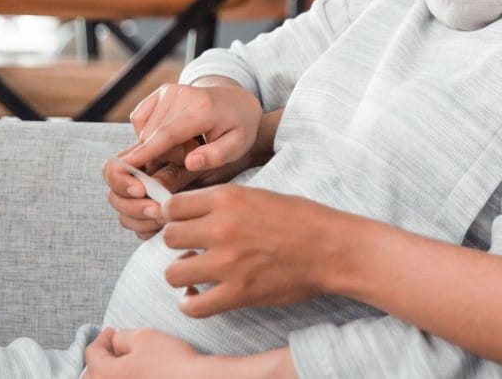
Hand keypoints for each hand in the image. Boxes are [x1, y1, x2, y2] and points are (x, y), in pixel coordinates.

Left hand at [83, 327, 203, 378]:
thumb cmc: (170, 360)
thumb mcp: (143, 336)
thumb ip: (121, 337)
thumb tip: (114, 343)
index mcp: (103, 375)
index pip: (91, 353)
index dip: (101, 338)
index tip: (112, 331)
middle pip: (93, 374)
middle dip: (101, 359)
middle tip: (113, 347)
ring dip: (109, 374)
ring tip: (123, 363)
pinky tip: (135, 375)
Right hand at [103, 79, 264, 238]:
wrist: (237, 99)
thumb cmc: (239, 126)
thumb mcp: (239, 145)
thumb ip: (216, 156)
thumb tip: (190, 163)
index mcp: (203, 108)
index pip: (168, 134)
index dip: (146, 151)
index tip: (124, 165)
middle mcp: (182, 94)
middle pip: (155, 138)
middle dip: (169, 155)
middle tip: (194, 152)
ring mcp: (169, 90)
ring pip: (146, 131)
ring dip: (161, 145)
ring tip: (189, 143)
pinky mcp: (161, 91)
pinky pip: (141, 120)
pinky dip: (151, 134)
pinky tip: (174, 135)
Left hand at [159, 184, 352, 317]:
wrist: (332, 248)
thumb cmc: (303, 220)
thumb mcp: (260, 195)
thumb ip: (225, 203)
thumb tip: (194, 215)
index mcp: (228, 198)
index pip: (173, 206)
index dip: (175, 217)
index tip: (184, 224)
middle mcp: (222, 227)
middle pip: (168, 237)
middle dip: (178, 244)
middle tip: (193, 249)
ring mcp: (228, 262)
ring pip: (172, 272)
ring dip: (181, 274)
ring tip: (195, 274)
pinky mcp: (238, 292)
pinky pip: (193, 306)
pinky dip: (190, 304)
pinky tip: (198, 297)